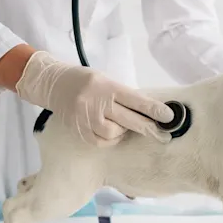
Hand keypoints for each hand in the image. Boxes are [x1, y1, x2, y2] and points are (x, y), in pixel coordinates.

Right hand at [16, 51, 173, 145]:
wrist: (53, 84)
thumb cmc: (86, 81)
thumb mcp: (107, 80)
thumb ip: (124, 95)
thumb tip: (149, 111)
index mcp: (106, 86)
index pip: (135, 100)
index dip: (154, 110)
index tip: (169, 117)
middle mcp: (96, 102)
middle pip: (128, 120)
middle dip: (148, 128)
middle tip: (162, 135)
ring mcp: (85, 118)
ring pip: (114, 134)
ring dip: (124, 132)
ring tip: (124, 125)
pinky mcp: (78, 130)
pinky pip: (101, 142)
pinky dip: (111, 140)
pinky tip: (113, 133)